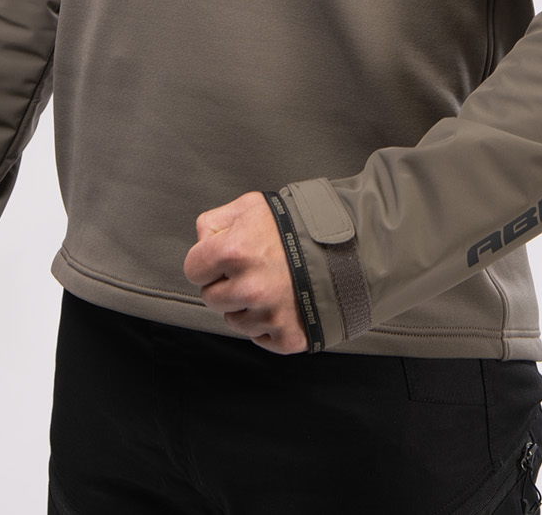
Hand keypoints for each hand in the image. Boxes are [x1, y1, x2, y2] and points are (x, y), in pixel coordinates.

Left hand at [183, 190, 306, 353]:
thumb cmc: (298, 224)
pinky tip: (283, 300)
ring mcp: (269, 315)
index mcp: (235, 251)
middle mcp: (249, 287)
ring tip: (271, 283)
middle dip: (226, 284)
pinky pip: (259, 337)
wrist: (348, 246)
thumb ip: (217, 221)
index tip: (223, 258)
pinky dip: (268, 323)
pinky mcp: (287, 336)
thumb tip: (202, 241)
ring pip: (233, 320)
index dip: (206, 262)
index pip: (193, 269)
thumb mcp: (253, 205)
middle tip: (252, 269)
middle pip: (211, 299)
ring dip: (246, 306)